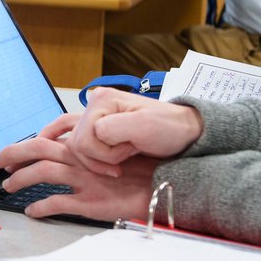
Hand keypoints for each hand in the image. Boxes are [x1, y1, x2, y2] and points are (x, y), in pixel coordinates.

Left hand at [0, 112, 160, 220]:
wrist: (168, 185)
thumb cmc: (143, 170)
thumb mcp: (114, 154)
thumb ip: (90, 152)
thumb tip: (67, 151)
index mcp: (86, 146)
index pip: (47, 138)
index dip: (25, 143)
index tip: (10, 152)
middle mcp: (83, 159)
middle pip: (38, 149)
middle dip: (13, 153)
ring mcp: (86, 180)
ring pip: (43, 173)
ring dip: (21, 178)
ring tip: (9, 186)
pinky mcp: (91, 202)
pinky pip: (58, 203)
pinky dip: (41, 207)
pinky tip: (32, 212)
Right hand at [69, 88, 204, 168]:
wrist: (184, 132)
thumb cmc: (169, 129)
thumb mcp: (142, 126)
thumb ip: (110, 128)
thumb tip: (93, 134)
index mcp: (101, 100)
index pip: (83, 139)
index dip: (105, 153)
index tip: (131, 148)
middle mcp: (93, 105)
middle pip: (77, 144)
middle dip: (102, 157)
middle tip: (128, 151)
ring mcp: (94, 116)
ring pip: (77, 148)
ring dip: (101, 159)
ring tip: (125, 152)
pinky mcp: (98, 128)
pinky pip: (76, 141)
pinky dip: (88, 157)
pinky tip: (93, 161)